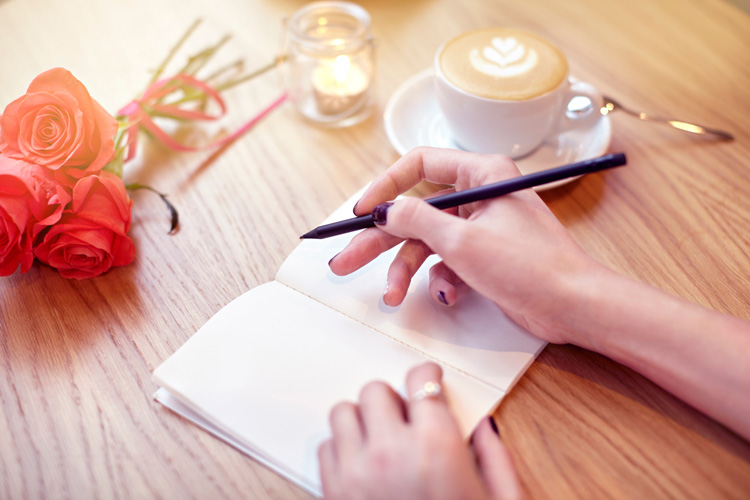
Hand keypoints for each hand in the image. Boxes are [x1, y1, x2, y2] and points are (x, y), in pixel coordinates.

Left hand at [318, 362, 523, 499]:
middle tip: (407, 418)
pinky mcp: (332, 494)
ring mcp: (354, 474)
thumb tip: (483, 427)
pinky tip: (364, 467)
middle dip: (394, 400)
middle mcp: (389, 452)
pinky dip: (341, 450)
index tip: (428, 379)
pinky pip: (324, 448)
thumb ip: (495, 460)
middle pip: (376, 391)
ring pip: (342, 412)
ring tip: (381, 440)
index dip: (427, 375)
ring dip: (363, 420)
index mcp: (436, 447)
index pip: (421, 381)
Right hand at [328, 147, 601, 343]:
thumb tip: (386, 210)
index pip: (419, 164)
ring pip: (426, 243)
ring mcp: (480, 228)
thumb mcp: (463, 240)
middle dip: (380, 241)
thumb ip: (417, 220)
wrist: (573, 306)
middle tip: (345, 261)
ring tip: (393, 296)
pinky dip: (441, 282)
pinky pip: (446, 263)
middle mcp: (479, 196)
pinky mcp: (483, 257)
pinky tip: (450, 296)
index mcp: (481, 175)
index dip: (385, 187)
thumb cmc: (530, 266)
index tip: (361, 212)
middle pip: (414, 212)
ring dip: (407, 270)